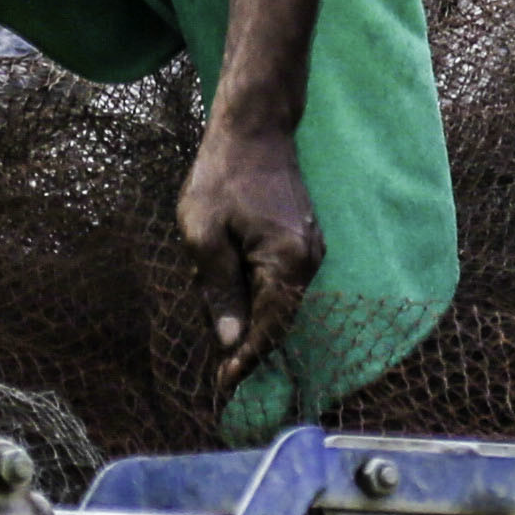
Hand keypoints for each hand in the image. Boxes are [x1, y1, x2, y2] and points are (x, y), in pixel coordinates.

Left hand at [177, 112, 324, 416]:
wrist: (254, 128)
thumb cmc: (222, 176)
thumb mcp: (204, 235)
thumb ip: (218, 290)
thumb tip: (228, 340)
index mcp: (287, 261)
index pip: (270, 327)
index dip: (246, 360)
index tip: (224, 386)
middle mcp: (309, 260)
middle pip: (278, 319)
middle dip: (248, 346)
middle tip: (218, 374)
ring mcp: (310, 250)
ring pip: (279, 302)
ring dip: (253, 323)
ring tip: (222, 344)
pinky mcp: (302, 241)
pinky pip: (281, 283)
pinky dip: (259, 299)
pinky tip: (235, 304)